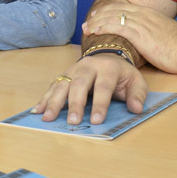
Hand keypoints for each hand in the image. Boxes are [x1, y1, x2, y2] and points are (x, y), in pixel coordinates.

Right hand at [32, 53, 147, 124]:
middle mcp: (88, 66)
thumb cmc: (122, 74)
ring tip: (48, 118)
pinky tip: (38, 110)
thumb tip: (136, 109)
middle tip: (73, 121)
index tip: (96, 121)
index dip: (100, 104)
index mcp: (108, 68)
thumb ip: (137, 95)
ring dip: (54, 102)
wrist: (109, 56)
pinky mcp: (65, 74)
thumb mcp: (136, 81)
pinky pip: (53, 86)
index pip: (103, 87)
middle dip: (75, 103)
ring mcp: (74, 69)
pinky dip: (45, 98)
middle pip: (79, 84)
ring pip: (62, 84)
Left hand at [81, 1, 176, 73]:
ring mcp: (141, 23)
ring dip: (97, 22)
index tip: (97, 17)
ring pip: (113, 17)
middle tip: (87, 23)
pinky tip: (94, 31)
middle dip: (99, 16)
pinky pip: (117, 26)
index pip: (123, 8)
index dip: (108, 12)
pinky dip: (103, 27)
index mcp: (149, 14)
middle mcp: (143, 15)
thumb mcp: (162, 37)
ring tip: (86, 29)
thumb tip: (143, 44)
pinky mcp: (140, 34)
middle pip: (115, 10)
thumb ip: (150, 36)